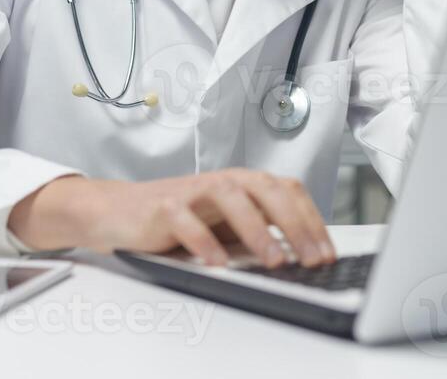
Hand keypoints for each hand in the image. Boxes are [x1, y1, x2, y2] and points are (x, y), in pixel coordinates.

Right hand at [7, 169, 335, 266]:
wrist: (119, 211)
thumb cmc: (179, 218)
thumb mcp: (225, 225)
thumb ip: (257, 232)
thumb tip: (301, 255)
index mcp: (243, 183)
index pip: (287, 191)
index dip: (312, 220)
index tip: (326, 252)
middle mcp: (222, 181)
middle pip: (267, 190)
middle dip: (295, 224)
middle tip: (312, 258)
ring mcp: (192, 191)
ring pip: (231, 198)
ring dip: (257, 230)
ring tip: (273, 261)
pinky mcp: (163, 206)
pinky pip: (187, 220)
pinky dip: (204, 241)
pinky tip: (218, 264)